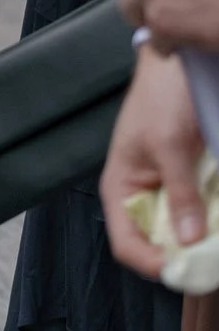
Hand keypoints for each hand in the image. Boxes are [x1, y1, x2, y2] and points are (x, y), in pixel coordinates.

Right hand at [101, 46, 206, 278]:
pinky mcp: (191, 181)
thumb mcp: (169, 145)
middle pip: (158, 243)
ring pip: (183, 231)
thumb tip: (187, 242)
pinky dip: (214, 220)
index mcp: (121, 189)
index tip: (188, 270)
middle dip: (185, 255)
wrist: (180, 60)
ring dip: (203, 239)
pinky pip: (202, 212)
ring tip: (218, 240)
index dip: (154, 263)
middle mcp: (143, 195)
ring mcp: (169, 189)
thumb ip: (179, 193)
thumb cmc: (162, 98)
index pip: (127, 244)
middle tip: (212, 258)